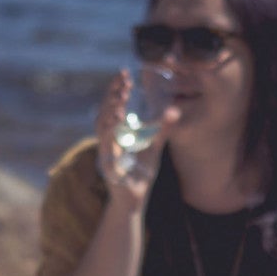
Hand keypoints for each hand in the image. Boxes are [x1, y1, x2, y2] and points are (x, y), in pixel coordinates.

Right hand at [93, 70, 177, 210]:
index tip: (125, 74)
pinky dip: (110, 128)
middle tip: (123, 78)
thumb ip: (162, 131)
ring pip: (102, 123)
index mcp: (117, 133)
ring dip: (110, 107)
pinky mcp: (107, 161)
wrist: (134, 200)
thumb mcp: (154, 148)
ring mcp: (106, 149)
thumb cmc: (141, 175)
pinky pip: (106, 142)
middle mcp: (108, 139)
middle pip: (105, 110)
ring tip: (121, 94)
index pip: (114, 105)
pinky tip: (118, 117)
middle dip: (113, 92)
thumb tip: (174, 112)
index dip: (117, 89)